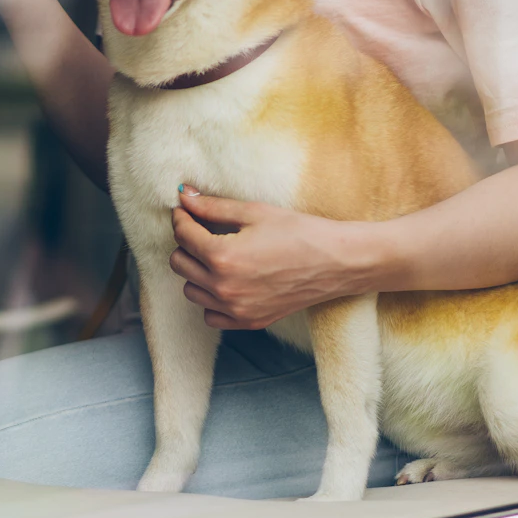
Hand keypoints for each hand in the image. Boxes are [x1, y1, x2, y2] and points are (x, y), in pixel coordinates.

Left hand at [168, 188, 375, 329]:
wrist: (336, 262)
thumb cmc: (299, 231)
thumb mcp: (254, 212)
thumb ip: (213, 206)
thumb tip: (183, 196)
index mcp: (223, 256)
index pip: (183, 235)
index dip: (182, 217)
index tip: (187, 209)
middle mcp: (224, 288)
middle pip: (180, 264)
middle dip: (186, 243)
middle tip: (201, 229)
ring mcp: (236, 309)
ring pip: (191, 291)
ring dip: (195, 271)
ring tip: (214, 255)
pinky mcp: (249, 321)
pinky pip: (211, 315)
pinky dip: (211, 300)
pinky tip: (226, 282)